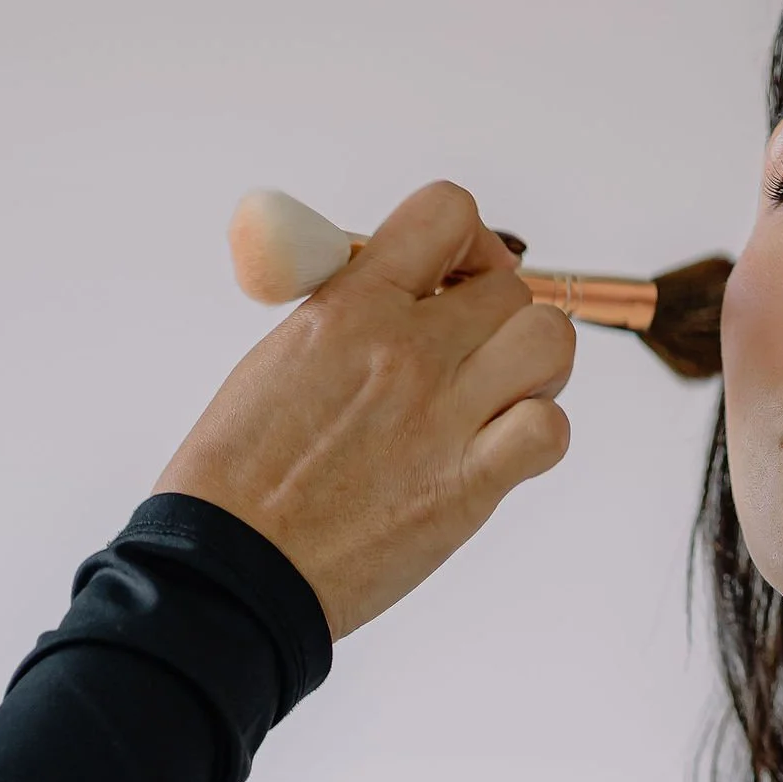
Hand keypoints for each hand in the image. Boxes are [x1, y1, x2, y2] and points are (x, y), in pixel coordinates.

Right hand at [158, 180, 573, 638]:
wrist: (231, 569)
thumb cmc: (236, 480)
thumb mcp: (275, 359)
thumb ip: (341, 316)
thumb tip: (383, 295)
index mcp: (350, 307)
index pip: (447, 213)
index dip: (467, 243)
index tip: (453, 278)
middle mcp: (405, 351)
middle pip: (511, 287)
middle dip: (497, 316)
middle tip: (470, 355)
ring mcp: (443, 417)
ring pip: (549, 342)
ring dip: (534, 367)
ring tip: (497, 397)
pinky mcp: (468, 485)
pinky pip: (550, 429)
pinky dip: (538, 437)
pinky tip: (500, 453)